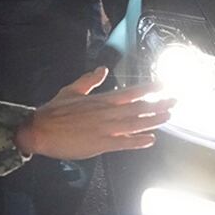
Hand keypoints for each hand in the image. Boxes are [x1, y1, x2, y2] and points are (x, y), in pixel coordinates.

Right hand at [14, 68, 174, 159]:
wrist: (40, 130)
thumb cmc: (54, 111)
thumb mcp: (71, 90)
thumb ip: (89, 81)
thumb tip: (102, 69)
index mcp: (101, 100)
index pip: (131, 92)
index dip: (149, 89)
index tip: (164, 85)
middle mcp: (107, 113)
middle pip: (138, 108)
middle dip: (158, 104)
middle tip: (175, 101)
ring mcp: (105, 129)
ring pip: (135, 124)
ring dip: (153, 120)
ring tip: (168, 117)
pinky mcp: (100, 144)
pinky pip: (124, 143)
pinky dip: (138, 141)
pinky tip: (150, 139)